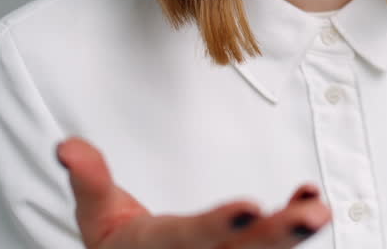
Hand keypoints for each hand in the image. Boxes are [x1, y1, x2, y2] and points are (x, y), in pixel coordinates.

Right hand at [57, 138, 330, 247]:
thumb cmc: (119, 243)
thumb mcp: (96, 214)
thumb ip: (90, 179)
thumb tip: (67, 146)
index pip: (191, 239)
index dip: (220, 224)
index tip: (252, 205)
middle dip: (279, 237)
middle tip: (312, 215)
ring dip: (294, 234)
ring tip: (319, 208)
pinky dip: (292, 229)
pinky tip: (311, 200)